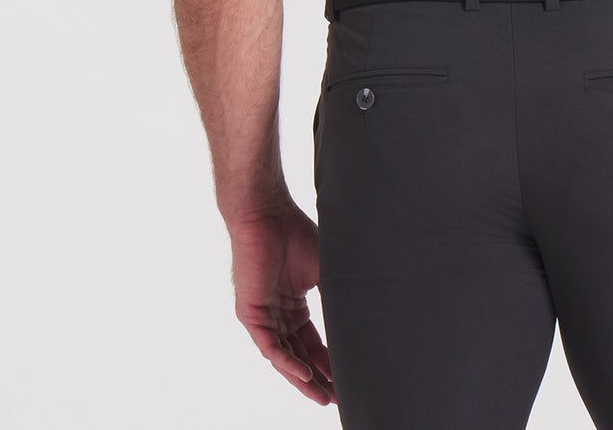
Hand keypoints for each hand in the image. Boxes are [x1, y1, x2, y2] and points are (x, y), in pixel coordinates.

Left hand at [226, 202, 334, 405]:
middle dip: (317, 378)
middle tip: (336, 398)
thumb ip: (334, 294)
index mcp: (293, 303)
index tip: (345, 378)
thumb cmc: (294, 233)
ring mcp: (263, 315)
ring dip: (303, 377)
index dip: (327, 361)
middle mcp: (277, 314)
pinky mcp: (250, 313)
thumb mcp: (322, 270)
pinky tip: (304, 374)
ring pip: (284, 357)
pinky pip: (269, 346)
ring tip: (323, 395)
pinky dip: (287, 362)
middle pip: (298, 355)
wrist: (267, 214)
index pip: (311, 341)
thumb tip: (362, 313)